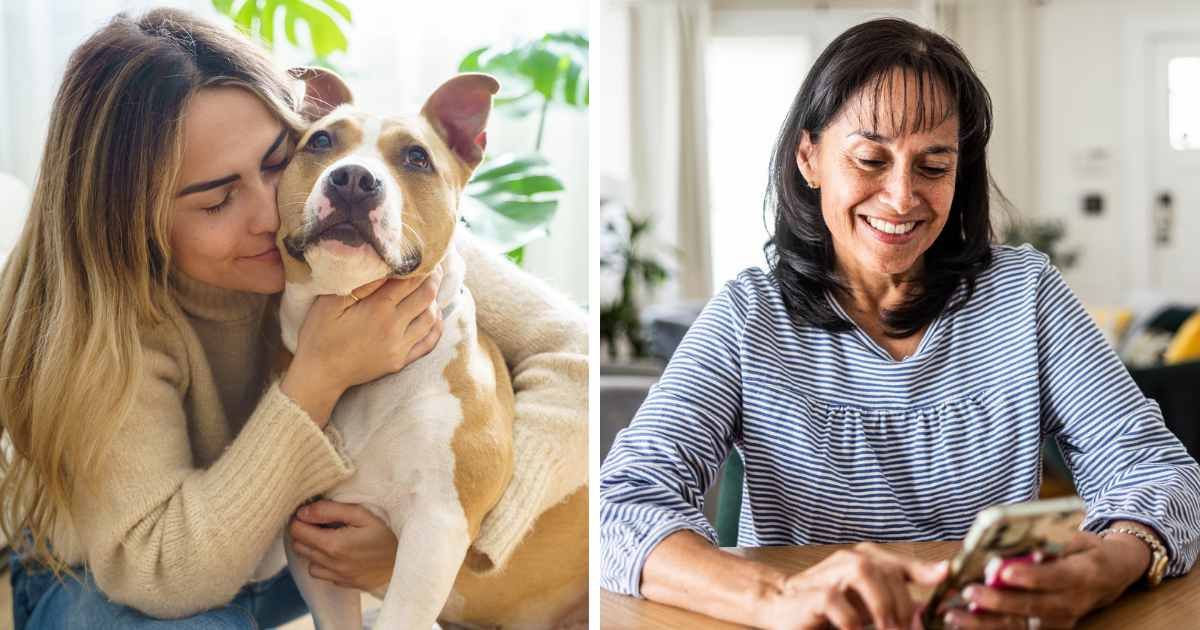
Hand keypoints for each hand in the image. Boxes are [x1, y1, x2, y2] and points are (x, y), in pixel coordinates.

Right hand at [282, 266, 444, 424]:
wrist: (319, 374)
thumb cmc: (320, 334)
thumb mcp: (330, 302)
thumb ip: (360, 283)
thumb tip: (385, 265)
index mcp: (377, 309)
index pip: (410, 281)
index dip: (422, 266)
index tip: (425, 256)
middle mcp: (394, 328)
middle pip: (426, 297)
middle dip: (433, 280)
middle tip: (434, 268)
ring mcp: (400, 347)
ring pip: (431, 319)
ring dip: (434, 301)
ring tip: (431, 289)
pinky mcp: (401, 362)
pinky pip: (429, 342)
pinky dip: (436, 326)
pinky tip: (434, 315)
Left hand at [288, 500, 397, 591]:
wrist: (405, 563)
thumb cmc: (386, 534)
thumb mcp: (362, 515)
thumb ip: (330, 510)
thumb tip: (303, 512)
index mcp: (332, 544)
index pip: (297, 531)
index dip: (300, 518)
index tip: (312, 512)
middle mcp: (329, 563)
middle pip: (298, 546)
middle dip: (304, 532)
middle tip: (321, 522)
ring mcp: (335, 576)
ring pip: (307, 562)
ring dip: (312, 549)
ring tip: (330, 538)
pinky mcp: (342, 583)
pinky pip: (321, 573)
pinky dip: (323, 563)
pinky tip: (338, 554)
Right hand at [755, 542, 947, 629]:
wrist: (782, 609)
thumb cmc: (827, 610)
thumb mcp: (868, 606)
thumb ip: (897, 599)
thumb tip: (932, 600)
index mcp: (864, 560)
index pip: (898, 563)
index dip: (923, 570)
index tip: (945, 576)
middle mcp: (849, 560)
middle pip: (886, 570)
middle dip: (902, 606)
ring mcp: (829, 572)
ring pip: (864, 572)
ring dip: (881, 607)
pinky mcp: (812, 592)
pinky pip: (836, 600)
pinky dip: (851, 620)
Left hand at [947, 531, 1148, 628]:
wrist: (1112, 575)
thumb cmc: (1087, 550)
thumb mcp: (1078, 538)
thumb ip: (1051, 541)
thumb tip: (1017, 538)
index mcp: (1085, 575)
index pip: (1057, 577)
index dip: (1031, 576)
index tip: (1003, 571)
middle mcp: (1074, 603)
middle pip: (1035, 606)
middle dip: (1000, 602)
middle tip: (970, 592)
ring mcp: (1061, 621)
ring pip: (1022, 626)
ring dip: (986, 623)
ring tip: (955, 615)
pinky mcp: (1048, 628)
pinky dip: (988, 628)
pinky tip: (962, 622)